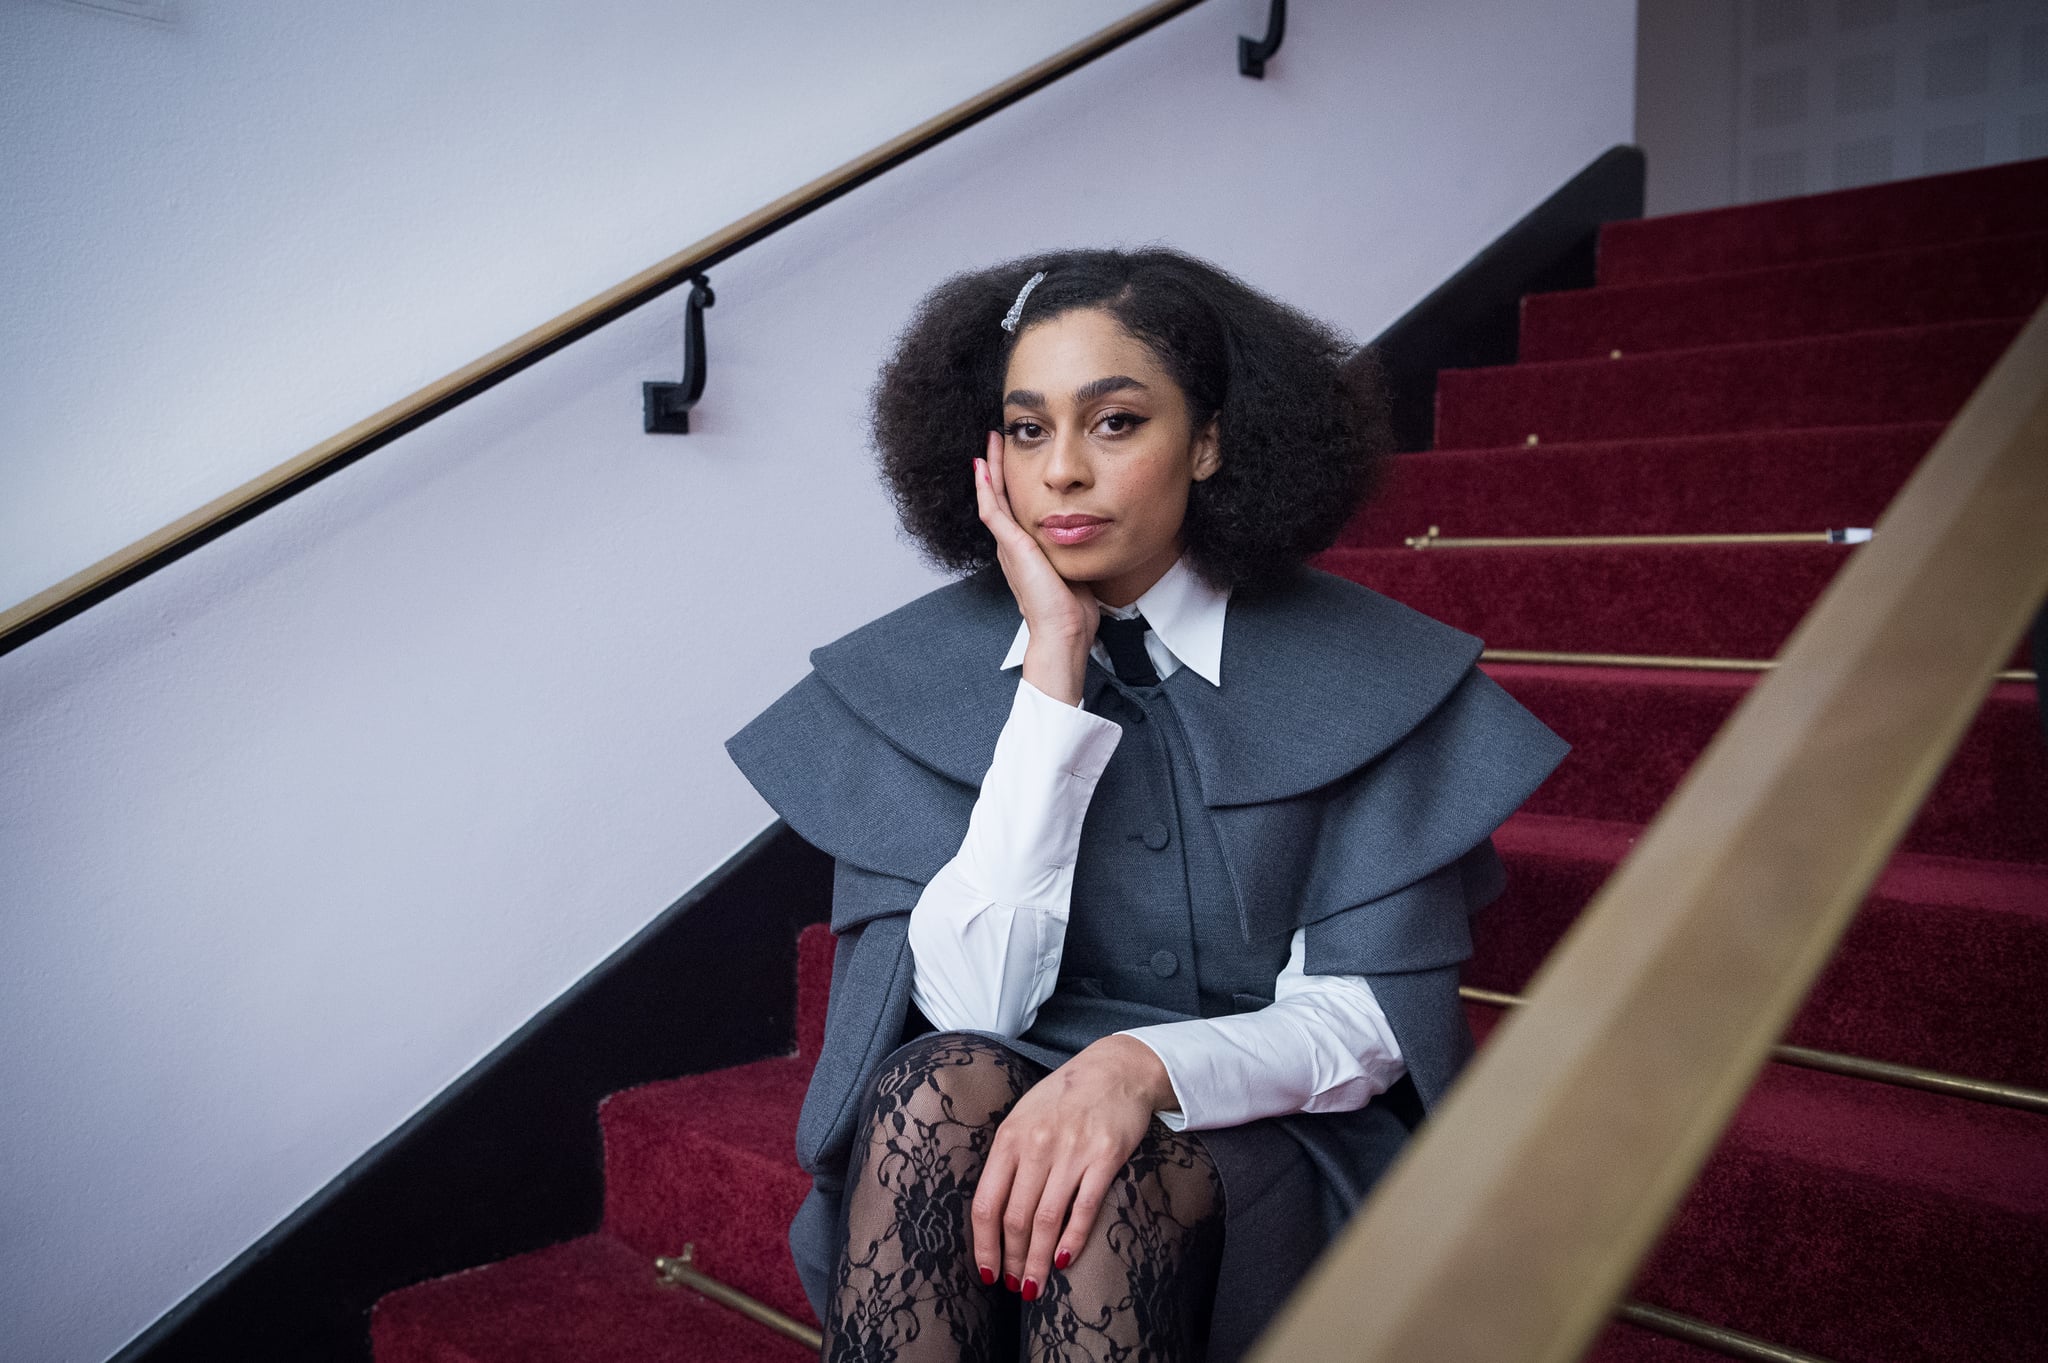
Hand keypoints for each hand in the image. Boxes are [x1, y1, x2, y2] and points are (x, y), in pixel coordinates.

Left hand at [970, 1034, 1175, 1298]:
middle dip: (1012, 1261)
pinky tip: (1063, 1261)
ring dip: (1037, 1261)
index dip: (984, 1246)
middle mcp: (1036, 1145)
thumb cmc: (1063, 1098)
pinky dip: (1072, 1240)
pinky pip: (1084, 1209)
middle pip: (1015, 1219)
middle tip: (1015, 1288)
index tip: (986, 1273)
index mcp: (1009, 1138)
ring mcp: (1071, 1152)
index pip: (986, 1204)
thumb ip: (1008, 1158)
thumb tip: (992, 1213)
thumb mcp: (1024, 1118)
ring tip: (1035, 1287)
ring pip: (1046, 1221)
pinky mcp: (1105, 1158)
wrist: (1114, 1069)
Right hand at [975, 431, 1096, 705]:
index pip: (1016, 508)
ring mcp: (1008, 545)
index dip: (1014, 483)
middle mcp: (1012, 546)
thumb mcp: (1076, 569)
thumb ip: (1076, 551)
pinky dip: (986, 486)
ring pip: (993, 498)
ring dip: (991, 469)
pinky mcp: (1010, 546)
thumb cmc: (1073, 611)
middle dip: (999, 468)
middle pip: (1001, 497)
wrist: (1063, 632)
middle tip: (997, 439)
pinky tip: (983, 464)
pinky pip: (992, 509)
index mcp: (1026, 552)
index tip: (1019, 457)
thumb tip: (1093, 537)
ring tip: (990, 441)